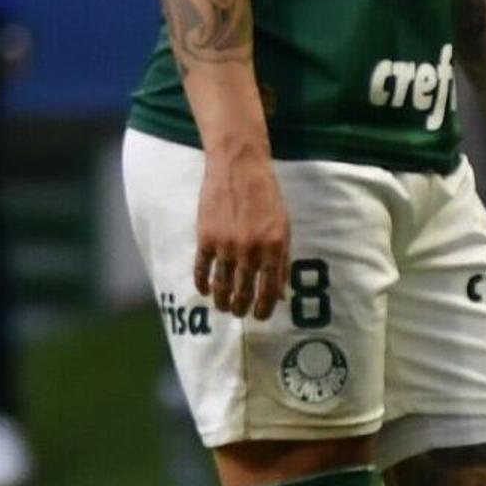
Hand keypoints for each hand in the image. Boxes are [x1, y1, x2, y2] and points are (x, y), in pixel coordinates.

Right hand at [193, 145, 291, 321]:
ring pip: (221, 286)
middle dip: (242, 308)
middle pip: (243, 292)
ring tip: (223, 306)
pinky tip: (204, 291)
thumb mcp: (284, 228)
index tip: (260, 317)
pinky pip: (201, 270)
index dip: (264, 309)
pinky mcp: (205, 238)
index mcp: (274, 248)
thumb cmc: (267, 197)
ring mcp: (226, 245)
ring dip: (222, 301)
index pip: (269, 291)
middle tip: (240, 313)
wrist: (239, 168)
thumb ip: (282, 261)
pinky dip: (202, 284)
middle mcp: (250, 250)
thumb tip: (279, 294)